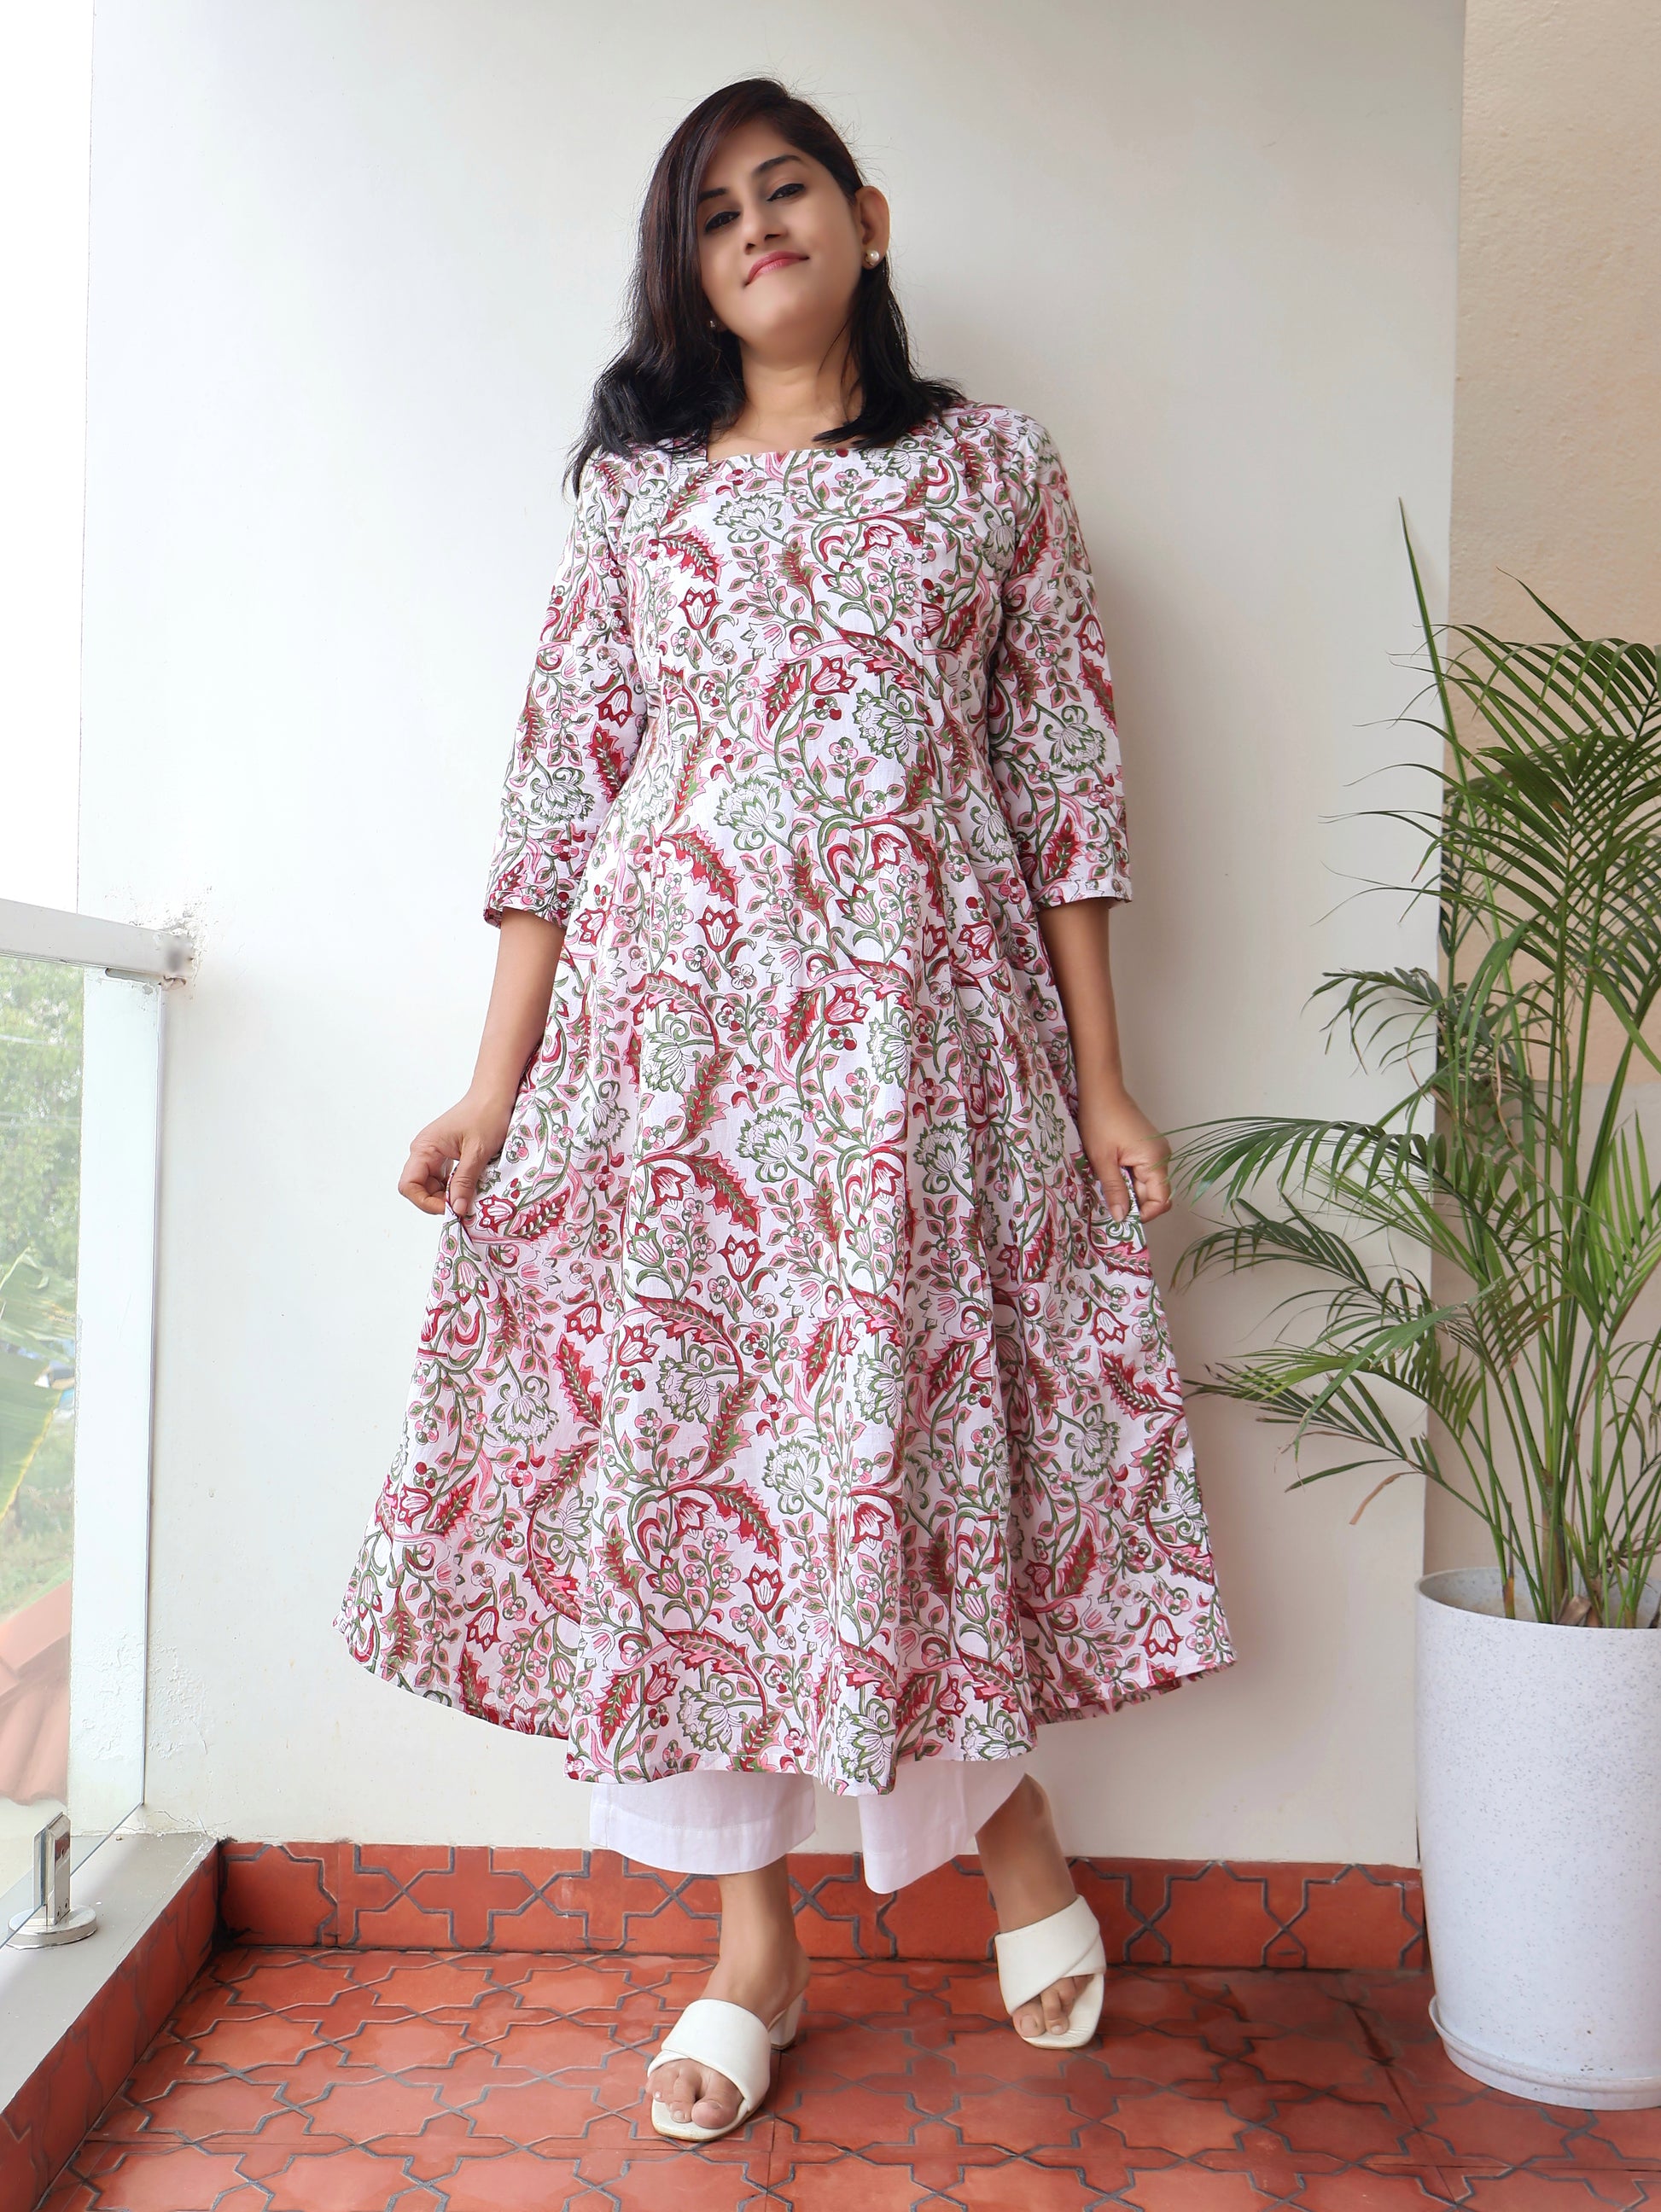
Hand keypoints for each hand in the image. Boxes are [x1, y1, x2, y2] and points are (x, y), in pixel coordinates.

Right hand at [398, 1086, 515, 1218]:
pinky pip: (442, 1178)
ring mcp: (433, 1153)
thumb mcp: (477, 1152)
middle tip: (462, 1206)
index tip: (450, 1209)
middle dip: (437, 1201)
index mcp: (424, 1148)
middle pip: (419, 1188)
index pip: (408, 1185)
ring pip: (431, 1185)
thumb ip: (465, 1181)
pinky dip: (453, 1187)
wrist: (494, 1095)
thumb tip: (457, 1209)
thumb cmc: (486, 1115)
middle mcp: (424, 1151)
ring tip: (468, 1197)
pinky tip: (468, 1188)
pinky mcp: (445, 1155)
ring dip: (447, 1195)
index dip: (425, 1202)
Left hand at [1076, 1086, 1172, 1223]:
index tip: (1121, 1217)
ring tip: (1108, 1185)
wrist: (1101, 1090)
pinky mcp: (1148, 1148)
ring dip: (1129, 1190)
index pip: (1160, 1200)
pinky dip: (1128, 1178)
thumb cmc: (1100, 1120)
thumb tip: (1122, 1217)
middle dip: (1134, 1202)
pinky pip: (1143, 1172)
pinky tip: (1112, 1174)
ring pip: (1147, 1184)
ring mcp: (1156, 1151)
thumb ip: (1114, 1190)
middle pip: (1154, 1193)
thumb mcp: (1103, 1160)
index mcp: (1156, 1159)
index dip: (1143, 1213)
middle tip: (1109, 1203)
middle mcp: (1162, 1156)